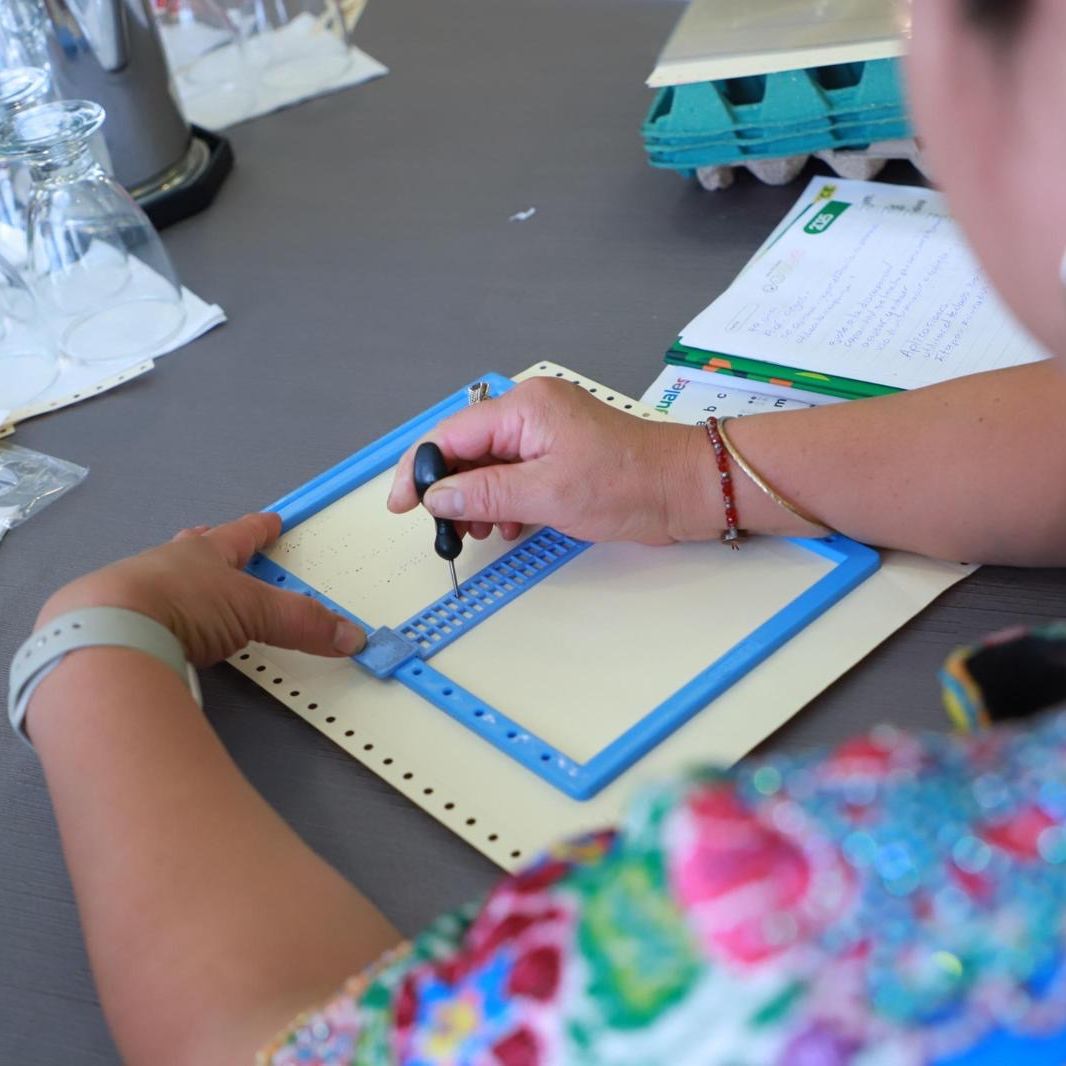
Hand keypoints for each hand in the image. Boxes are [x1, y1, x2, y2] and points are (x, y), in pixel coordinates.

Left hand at [35, 513, 365, 666]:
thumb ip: (303, 624)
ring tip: (179, 584)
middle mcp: (167, 564)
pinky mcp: (108, 620)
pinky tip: (151, 624)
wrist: (109, 628)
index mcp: (204, 554)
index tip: (272, 519)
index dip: (259, 529)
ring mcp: (133, 590)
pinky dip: (150, 612)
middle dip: (206, 544)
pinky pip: (137, 609)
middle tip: (209, 536)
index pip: (240, 536)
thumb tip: (355, 637)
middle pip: (192, 547)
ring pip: (160, 576)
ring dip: (173, 578)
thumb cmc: (186, 604)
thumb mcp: (255, 612)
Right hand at [387, 377, 710, 544]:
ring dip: (478, 500)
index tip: (402, 505)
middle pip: (467, 448)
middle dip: (451, 489)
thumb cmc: (628, 483)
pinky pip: (515, 474)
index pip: (450, 434)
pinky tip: (509, 525)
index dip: (420, 470)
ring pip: (489, 465)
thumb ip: (484, 493)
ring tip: (482, 532)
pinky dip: (505, 501)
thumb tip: (436, 497)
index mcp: (524, 408)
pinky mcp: (560, 454)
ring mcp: (546, 433)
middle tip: (448, 529)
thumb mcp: (546, 493)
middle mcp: (530, 413)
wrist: (684, 489)